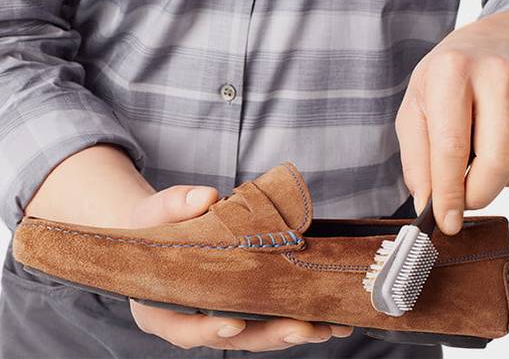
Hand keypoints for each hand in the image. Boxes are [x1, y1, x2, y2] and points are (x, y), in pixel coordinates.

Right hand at [25, 145, 351, 351]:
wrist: (163, 231)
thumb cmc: (153, 226)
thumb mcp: (154, 211)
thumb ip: (176, 204)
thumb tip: (207, 197)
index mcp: (163, 308)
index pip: (184, 329)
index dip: (208, 330)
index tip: (234, 324)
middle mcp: (195, 320)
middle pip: (234, 338)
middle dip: (270, 335)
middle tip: (303, 329)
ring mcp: (222, 317)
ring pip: (258, 334)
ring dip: (294, 332)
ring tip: (328, 327)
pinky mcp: (245, 307)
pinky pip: (270, 317)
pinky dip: (298, 317)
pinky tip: (328, 316)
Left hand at [395, 11, 508, 234]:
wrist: (493, 45)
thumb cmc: (445, 81)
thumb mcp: (414, 110)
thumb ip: (416, 159)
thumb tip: (429, 204)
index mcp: (452, 73)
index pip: (452, 148)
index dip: (448, 194)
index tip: (446, 222)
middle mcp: (498, 75)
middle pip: (497, 162)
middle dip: (476, 195)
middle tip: (460, 199)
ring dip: (494, 182)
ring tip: (476, 156)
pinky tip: (500, 149)